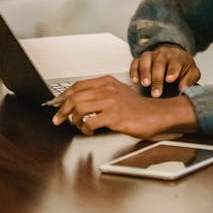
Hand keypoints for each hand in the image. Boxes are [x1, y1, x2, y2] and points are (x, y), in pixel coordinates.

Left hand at [50, 75, 197, 136]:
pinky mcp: (114, 116)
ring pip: (79, 108)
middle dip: (62, 110)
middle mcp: (107, 89)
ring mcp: (111, 102)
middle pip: (75, 96)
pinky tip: (88, 130)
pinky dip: (85, 128)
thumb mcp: (117, 92)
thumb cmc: (136, 107)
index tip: (56, 104)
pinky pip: (90, 122)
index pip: (78, 85)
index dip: (63, 95)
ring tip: (76, 125)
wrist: (155, 114)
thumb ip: (99, 93)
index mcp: (107, 81)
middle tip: (58, 119)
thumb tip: (77, 102)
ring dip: (73, 119)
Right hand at [130, 44, 200, 96]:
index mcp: (178, 58)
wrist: (174, 56)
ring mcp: (152, 55)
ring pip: (146, 59)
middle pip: (159, 63)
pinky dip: (134, 70)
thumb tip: (183, 88)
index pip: (175, 63)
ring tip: (145, 84)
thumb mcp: (192, 72)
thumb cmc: (183, 68)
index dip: (172, 71)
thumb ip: (190, 80)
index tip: (169, 79)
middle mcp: (164, 54)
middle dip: (157, 78)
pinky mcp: (142, 59)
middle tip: (156, 93)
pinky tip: (134, 80)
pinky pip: (136, 61)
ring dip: (145, 71)